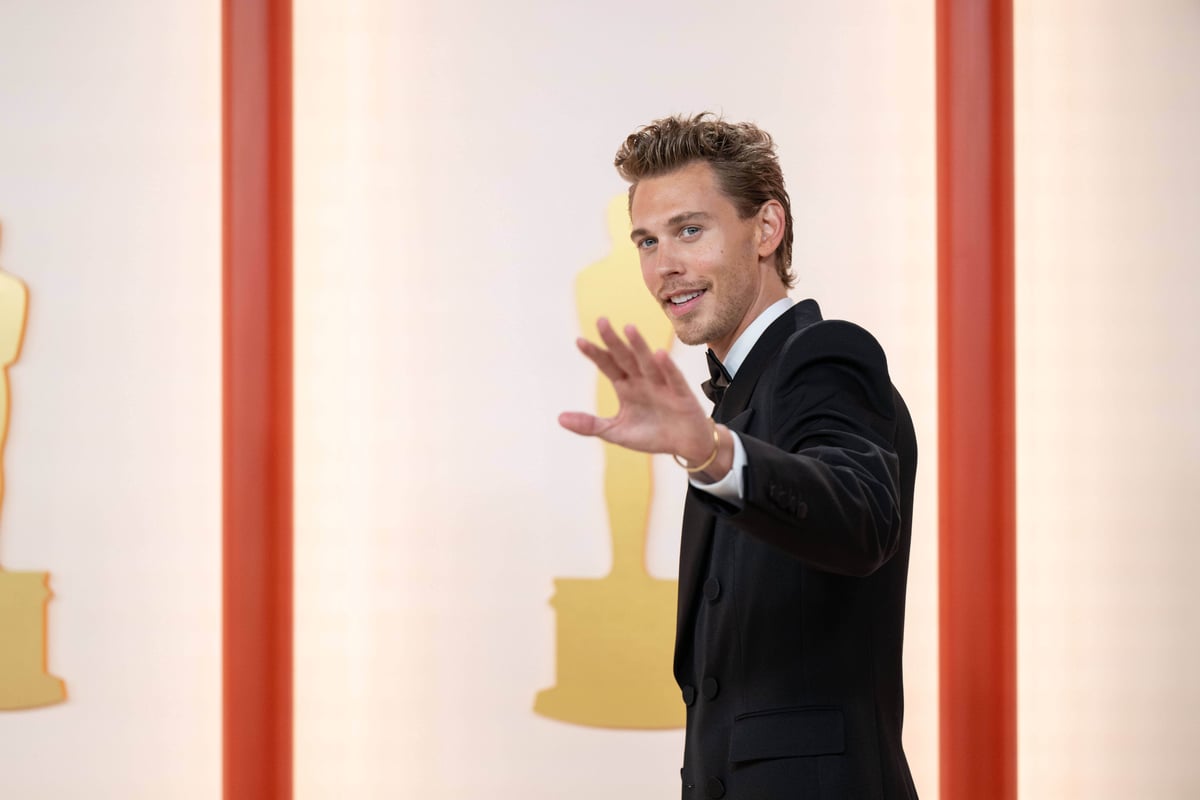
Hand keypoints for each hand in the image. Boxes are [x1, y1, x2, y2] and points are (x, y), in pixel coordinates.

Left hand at [559, 318, 716, 464]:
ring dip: (639, 346)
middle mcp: (642, 380)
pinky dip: (667, 367)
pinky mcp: (681, 394)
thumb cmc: (652, 434)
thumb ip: (590, 425)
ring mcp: (662, 385)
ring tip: (629, 329)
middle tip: (601, 322)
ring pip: (647, 362)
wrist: (686, 445)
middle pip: (625, 357)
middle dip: (614, 341)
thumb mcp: (616, 433)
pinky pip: (673, 379)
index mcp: (626, 386)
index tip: (579, 341)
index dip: (595, 354)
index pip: (607, 365)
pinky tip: (659, 355)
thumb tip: (559, 418)